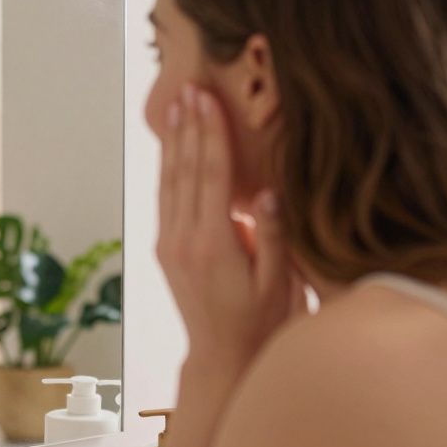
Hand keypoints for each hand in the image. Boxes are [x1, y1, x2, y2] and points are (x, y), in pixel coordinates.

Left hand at [155, 85, 305, 381]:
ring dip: (174, 142)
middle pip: (184, 171)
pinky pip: (167, 199)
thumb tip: (266, 192)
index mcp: (213, 245)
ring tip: (177, 106)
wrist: (224, 358)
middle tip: (187, 88)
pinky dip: (170, 168)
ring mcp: (170, 244)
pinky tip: (174, 146)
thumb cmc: (262, 323)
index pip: (210, 177)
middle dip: (188, 127)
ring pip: (170, 182)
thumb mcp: (279, 283)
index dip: (210, 135)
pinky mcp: (167, 249)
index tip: (208, 100)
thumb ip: (273, 237)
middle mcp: (183, 241)